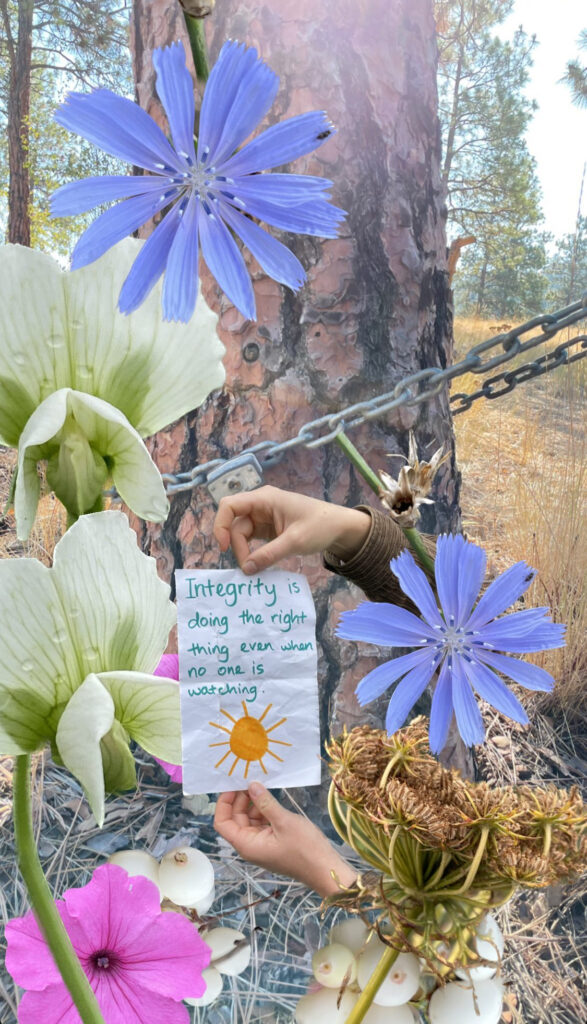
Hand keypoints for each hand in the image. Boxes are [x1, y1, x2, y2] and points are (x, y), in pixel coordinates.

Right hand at [213, 485, 369, 573]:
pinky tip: (256, 564)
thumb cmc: (320, 526)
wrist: (340, 528)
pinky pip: (251, 539)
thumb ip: (269, 555)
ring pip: (241, 533)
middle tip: (247, 567)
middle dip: (236, 545)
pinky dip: (251, 552)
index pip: (229, 505)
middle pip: (234, 523)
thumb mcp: (295, 541)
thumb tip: (246, 569)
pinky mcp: (268, 528)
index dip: (220, 524)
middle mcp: (260, 505)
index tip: (224, 547)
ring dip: (243, 550)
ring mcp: (263, 516)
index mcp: (264, 498)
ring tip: (253, 568)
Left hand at [214, 783, 356, 897]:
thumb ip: (265, 803)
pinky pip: (261, 823)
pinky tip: (271, 798)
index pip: (222, 823)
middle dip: (240, 799)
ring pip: (249, 820)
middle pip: (235, 819)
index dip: (224, 803)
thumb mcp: (284, 821)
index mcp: (246, 844)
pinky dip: (263, 810)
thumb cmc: (304, 848)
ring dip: (253, 803)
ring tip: (262, 785)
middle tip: (250, 779)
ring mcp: (262, 844)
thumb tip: (251, 785)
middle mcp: (250, 845)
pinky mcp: (273, 842)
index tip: (233, 785)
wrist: (325, 869)